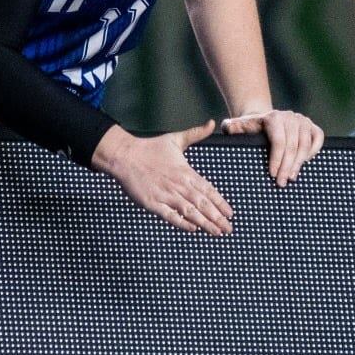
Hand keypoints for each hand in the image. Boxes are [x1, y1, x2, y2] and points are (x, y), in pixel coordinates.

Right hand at [92, 121, 233, 234]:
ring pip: (190, 212)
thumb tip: (212, 123)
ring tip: (216, 232)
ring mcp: (166, 195)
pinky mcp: (153, 203)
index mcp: (186, 172)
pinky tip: (193, 229)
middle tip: (228, 228)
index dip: (220, 203)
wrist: (125, 155)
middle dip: (217, 217)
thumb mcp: (175, 139)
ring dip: (205, 223)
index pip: (208, 190)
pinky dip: (182, 223)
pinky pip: (170, 216)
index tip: (230, 213)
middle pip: (202, 204)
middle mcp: (179, 185)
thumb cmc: (149, 148)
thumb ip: (196, 133)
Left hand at [221, 109, 323, 185]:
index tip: (272, 174)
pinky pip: (318, 138)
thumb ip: (231, 127)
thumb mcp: (237, 126)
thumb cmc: (250, 128)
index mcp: (273, 117)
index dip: (277, 159)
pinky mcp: (312, 125)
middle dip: (287, 166)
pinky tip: (305, 163)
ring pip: (305, 144)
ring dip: (299, 163)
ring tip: (291, 177)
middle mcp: (289, 116)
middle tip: (281, 183)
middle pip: (292, 145)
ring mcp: (302, 120)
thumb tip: (229, 127)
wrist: (263, 120)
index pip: (278, 141)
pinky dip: (314, 151)